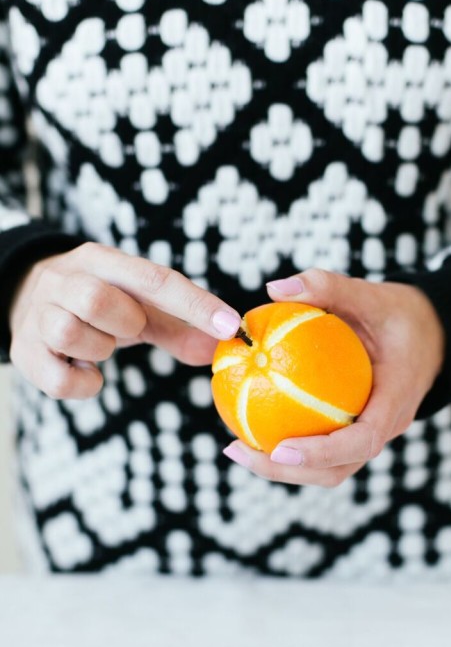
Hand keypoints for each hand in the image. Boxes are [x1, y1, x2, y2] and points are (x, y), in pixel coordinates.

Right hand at [9, 242, 241, 398]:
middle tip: (126, 328)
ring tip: (99, 344)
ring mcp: (39, 315)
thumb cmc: (97, 307)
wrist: (27, 300)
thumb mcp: (138, 307)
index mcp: (102, 262)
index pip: (154, 278)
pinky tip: (86, 370)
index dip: (195, 304)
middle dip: (124, 323)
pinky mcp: (24, 352)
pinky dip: (84, 384)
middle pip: (96, 298)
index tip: (230, 326)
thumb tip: (217, 347)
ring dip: (99, 349)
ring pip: (70, 333)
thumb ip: (178, 326)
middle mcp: (64, 280)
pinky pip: (60, 379)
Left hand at [223, 270, 444, 486]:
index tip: (280, 449)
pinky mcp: (355, 433)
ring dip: (283, 469)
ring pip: (329, 469)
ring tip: (237, 448)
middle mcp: (385, 428)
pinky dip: (288, 449)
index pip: (363, 441)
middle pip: (338, 469)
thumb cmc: (398, 314)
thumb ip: (325, 286)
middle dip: (289, 472)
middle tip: (240, 450)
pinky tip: (250, 428)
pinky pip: (322, 450)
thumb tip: (274, 288)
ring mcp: (370, 435)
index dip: (322, 453)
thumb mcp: (368, 293)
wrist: (431, 335)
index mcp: (395, 401)